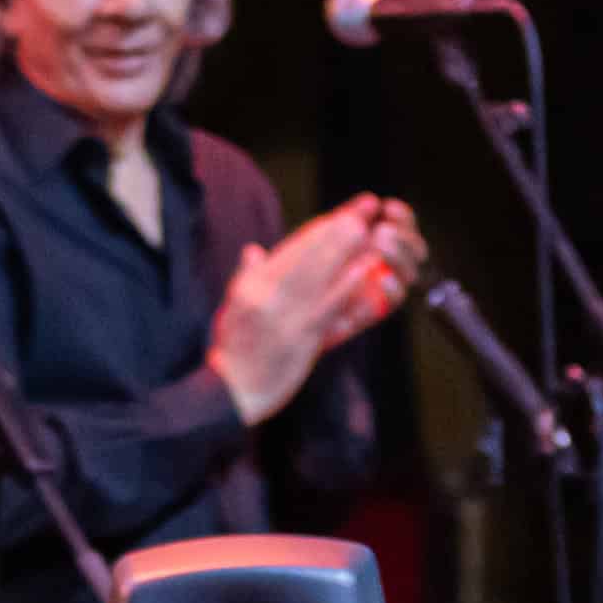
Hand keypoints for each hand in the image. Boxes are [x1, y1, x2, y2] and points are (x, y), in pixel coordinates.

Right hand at [209, 194, 421, 423]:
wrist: (231, 393)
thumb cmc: (232, 351)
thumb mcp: (232, 308)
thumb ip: (247, 276)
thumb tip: (254, 250)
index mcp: (253, 285)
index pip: (292, 249)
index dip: (322, 228)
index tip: (344, 213)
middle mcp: (268, 295)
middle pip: (309, 255)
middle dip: (338, 228)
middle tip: (364, 210)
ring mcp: (286, 317)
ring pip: (320, 275)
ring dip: (347, 250)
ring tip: (371, 232)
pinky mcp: (303, 338)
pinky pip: (330, 306)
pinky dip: (349, 285)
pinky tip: (365, 271)